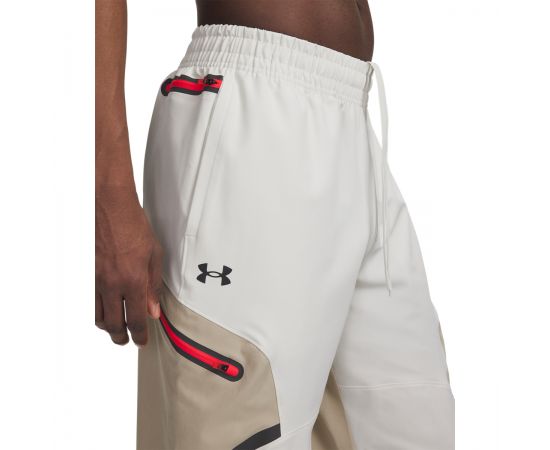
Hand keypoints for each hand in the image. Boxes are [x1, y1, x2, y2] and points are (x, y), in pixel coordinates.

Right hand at [95, 187, 162, 345]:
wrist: (109, 206)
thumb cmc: (134, 225)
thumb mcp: (154, 254)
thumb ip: (153, 285)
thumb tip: (153, 311)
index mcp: (133, 280)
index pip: (136, 319)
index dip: (140, 334)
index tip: (142, 341)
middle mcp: (112, 283)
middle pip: (114, 324)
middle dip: (121, 336)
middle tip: (127, 340)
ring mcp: (96, 279)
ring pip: (98, 315)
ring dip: (107, 326)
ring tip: (115, 328)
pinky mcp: (86, 272)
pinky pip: (89, 300)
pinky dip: (96, 311)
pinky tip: (103, 309)